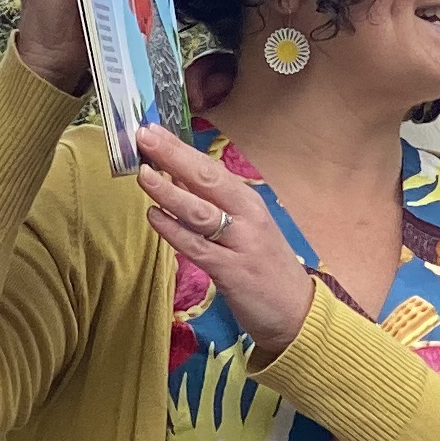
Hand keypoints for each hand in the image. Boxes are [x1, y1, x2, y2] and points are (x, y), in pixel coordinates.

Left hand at [127, 121, 314, 351]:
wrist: (296, 311)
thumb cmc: (266, 267)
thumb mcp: (246, 228)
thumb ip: (214, 205)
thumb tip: (176, 178)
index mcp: (249, 202)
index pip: (211, 168)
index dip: (181, 148)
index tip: (153, 129)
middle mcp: (247, 216)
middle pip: (207, 180)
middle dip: (174, 156)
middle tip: (145, 136)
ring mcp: (240, 243)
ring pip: (200, 211)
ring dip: (169, 191)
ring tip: (143, 174)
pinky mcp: (231, 271)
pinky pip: (197, 247)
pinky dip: (173, 230)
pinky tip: (154, 216)